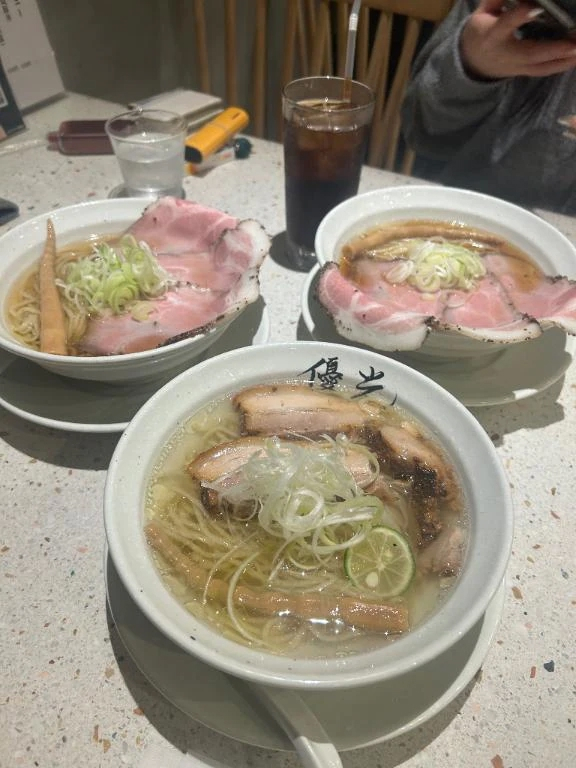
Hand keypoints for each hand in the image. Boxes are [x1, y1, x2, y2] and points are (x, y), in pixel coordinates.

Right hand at [460, 0, 575, 78]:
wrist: (475, 61)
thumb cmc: (482, 30)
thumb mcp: (484, 12)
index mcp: (492, 36)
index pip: (505, 26)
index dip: (519, 17)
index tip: (535, 7)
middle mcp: (505, 54)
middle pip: (530, 54)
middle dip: (553, 49)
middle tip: (574, 44)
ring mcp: (516, 66)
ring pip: (541, 66)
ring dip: (564, 60)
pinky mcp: (525, 72)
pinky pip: (545, 71)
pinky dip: (563, 65)